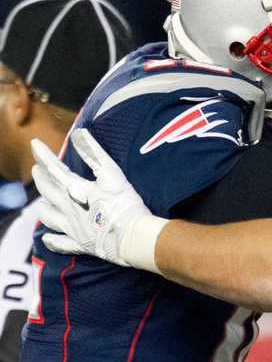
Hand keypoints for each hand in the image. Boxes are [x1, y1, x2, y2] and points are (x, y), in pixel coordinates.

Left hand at [32, 129, 165, 271]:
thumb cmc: (124, 204)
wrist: (131, 237)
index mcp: (76, 190)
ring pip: (49, 217)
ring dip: (44, 208)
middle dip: (41, 178)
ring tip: (42, 203)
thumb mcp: (112, 174)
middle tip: (36, 169)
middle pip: (49, 191)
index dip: (44, 155)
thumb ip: (93, 153)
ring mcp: (73, 228)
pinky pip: (60, 243)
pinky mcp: (80, 244)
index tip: (34, 144)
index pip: (55, 169)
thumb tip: (78, 133)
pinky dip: (52, 239)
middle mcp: (69, 209)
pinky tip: (47, 237)